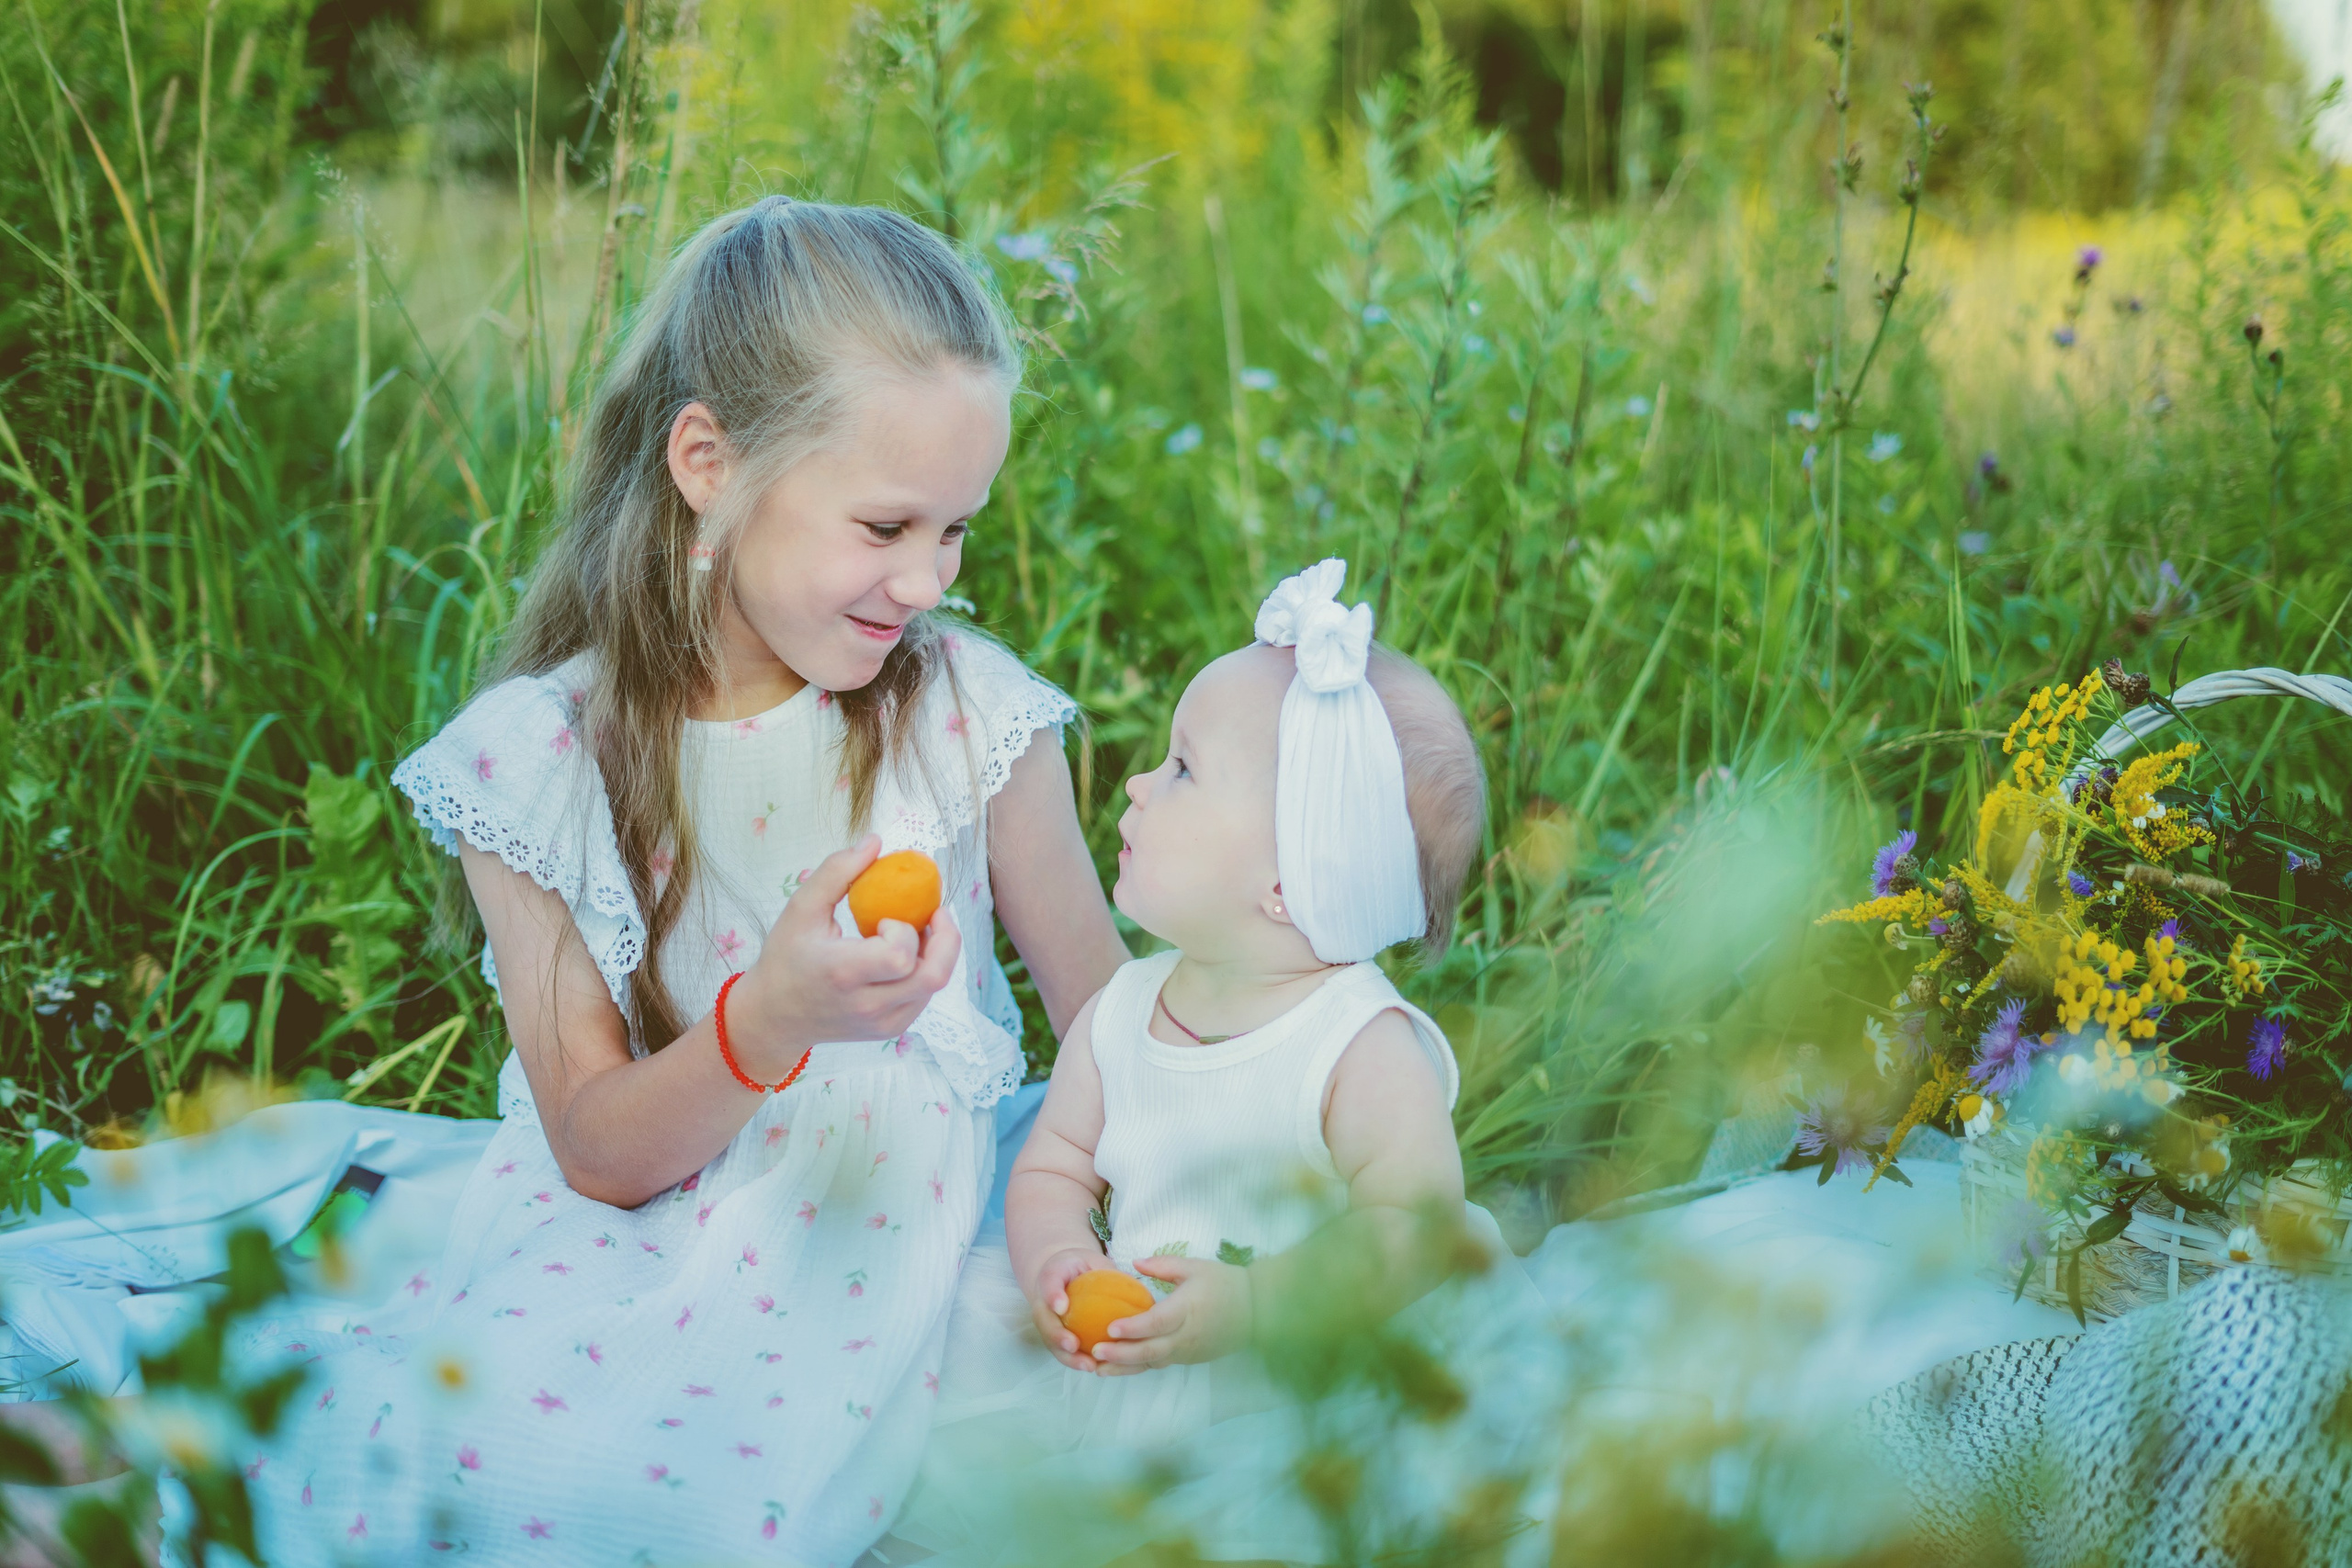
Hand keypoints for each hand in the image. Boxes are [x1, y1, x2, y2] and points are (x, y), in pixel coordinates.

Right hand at [727, 836, 961, 1078]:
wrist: (774, 1017)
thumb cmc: (786, 957)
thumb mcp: (800, 909)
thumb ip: (836, 872)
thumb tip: (875, 841)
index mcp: (843, 973)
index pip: (900, 956)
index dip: (905, 930)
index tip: (887, 918)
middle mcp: (867, 1005)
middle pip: (933, 976)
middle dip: (946, 938)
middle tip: (936, 913)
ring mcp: (882, 1023)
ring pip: (934, 985)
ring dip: (936, 952)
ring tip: (914, 932)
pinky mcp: (890, 1030)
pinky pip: (924, 997)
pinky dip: (924, 970)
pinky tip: (904, 955)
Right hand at [1027, 1246, 1111, 1371]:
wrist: (1065, 1275)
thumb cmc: (1082, 1268)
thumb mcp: (1092, 1260)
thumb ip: (1104, 1270)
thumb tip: (1128, 1285)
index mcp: (1051, 1276)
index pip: (1049, 1283)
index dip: (1053, 1295)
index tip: (1061, 1307)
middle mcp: (1043, 1302)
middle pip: (1044, 1321)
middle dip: (1056, 1335)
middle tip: (1073, 1345)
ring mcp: (1046, 1322)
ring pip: (1052, 1342)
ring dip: (1067, 1356)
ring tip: (1088, 1365)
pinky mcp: (1055, 1337)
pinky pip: (1063, 1352)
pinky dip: (1076, 1362)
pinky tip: (1095, 1368)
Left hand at [1089, 1255, 1251, 1375]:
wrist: (1256, 1309)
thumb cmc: (1224, 1283)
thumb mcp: (1194, 1266)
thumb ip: (1162, 1265)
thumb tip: (1133, 1262)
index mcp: (1187, 1310)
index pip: (1157, 1322)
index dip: (1133, 1328)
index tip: (1109, 1328)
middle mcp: (1186, 1335)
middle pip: (1150, 1350)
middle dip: (1121, 1354)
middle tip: (1094, 1352)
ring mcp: (1188, 1351)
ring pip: (1153, 1363)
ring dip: (1125, 1367)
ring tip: (1098, 1369)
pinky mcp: (1190, 1359)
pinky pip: (1162, 1364)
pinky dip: (1140, 1366)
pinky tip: (1120, 1367)